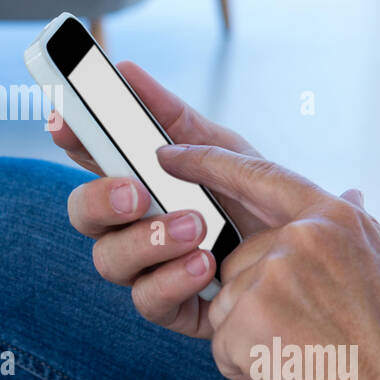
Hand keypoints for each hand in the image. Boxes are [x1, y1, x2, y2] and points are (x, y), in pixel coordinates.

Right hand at [54, 63, 265, 339]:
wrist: (314, 262)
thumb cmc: (262, 200)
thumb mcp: (227, 149)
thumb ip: (174, 115)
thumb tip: (126, 71)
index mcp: (140, 180)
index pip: (90, 157)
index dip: (71, 138)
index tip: (65, 122)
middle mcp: (133, 225)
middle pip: (83, 213)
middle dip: (100, 200)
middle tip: (135, 192)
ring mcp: (149, 268)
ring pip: (108, 259)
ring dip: (147, 240)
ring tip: (196, 226)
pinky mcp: (173, 308)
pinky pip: (148, 300)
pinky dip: (173, 280)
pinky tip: (205, 264)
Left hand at [161, 142, 379, 379]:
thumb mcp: (379, 272)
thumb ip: (345, 234)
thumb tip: (350, 192)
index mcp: (338, 220)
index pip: (261, 175)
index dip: (209, 162)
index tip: (169, 155)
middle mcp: (305, 236)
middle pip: (237, 260)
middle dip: (254, 305)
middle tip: (308, 337)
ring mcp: (275, 271)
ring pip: (227, 304)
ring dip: (252, 340)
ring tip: (304, 357)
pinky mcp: (250, 313)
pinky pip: (223, 342)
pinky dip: (247, 368)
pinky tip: (289, 375)